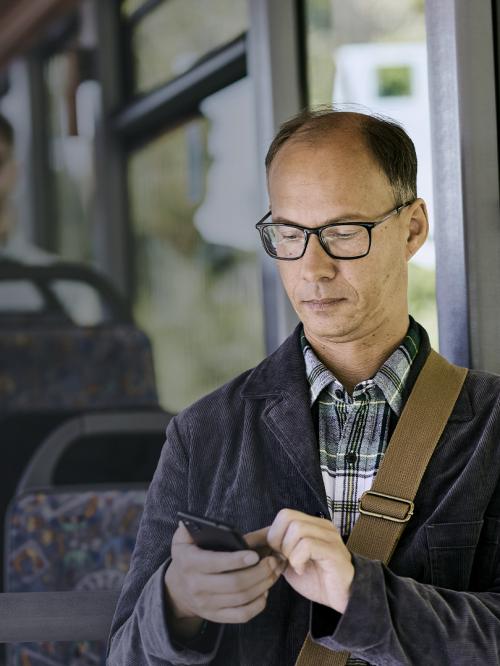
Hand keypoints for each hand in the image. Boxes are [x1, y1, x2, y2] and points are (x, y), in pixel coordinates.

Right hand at [164, 523, 285, 635]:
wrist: (177, 589)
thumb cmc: (187, 556)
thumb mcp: (183, 538)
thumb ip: (192, 526)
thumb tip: (198, 519)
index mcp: (190, 563)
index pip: (215, 563)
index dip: (236, 560)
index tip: (255, 555)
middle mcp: (197, 586)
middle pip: (234, 583)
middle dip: (258, 572)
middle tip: (273, 561)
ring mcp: (207, 604)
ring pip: (241, 599)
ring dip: (263, 585)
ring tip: (274, 572)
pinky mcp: (216, 616)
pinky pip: (241, 615)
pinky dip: (257, 605)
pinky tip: (265, 591)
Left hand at [266, 509, 353, 612]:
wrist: (343, 598)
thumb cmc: (317, 580)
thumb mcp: (290, 561)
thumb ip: (277, 549)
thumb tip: (254, 542)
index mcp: (312, 525)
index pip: (284, 514)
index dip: (270, 534)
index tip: (271, 553)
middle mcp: (321, 525)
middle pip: (287, 516)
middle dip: (277, 540)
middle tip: (284, 559)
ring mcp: (329, 536)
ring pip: (297, 529)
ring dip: (288, 551)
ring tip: (294, 565)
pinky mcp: (333, 550)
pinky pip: (307, 545)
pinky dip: (298, 559)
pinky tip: (302, 570)